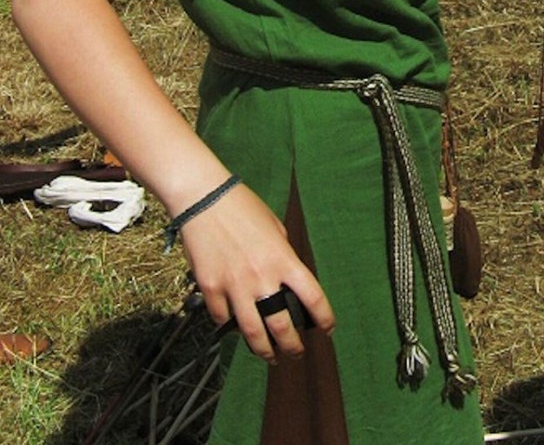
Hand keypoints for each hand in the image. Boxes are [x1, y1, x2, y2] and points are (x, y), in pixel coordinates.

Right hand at [180, 180, 334, 362]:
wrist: (205, 198)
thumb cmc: (242, 206)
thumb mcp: (274, 227)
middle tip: (295, 351)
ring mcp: (235, 285)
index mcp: (283, 259)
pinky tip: (233, 326)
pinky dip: (228, 325)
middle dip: (292, 346)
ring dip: (264, 350)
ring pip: (253, 333)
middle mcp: (261, 277)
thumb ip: (282, 254)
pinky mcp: (211, 287)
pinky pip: (222, 318)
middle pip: (282, 326)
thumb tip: (286, 277)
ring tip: (269, 355)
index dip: (324, 318)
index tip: (328, 328)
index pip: (313, 297)